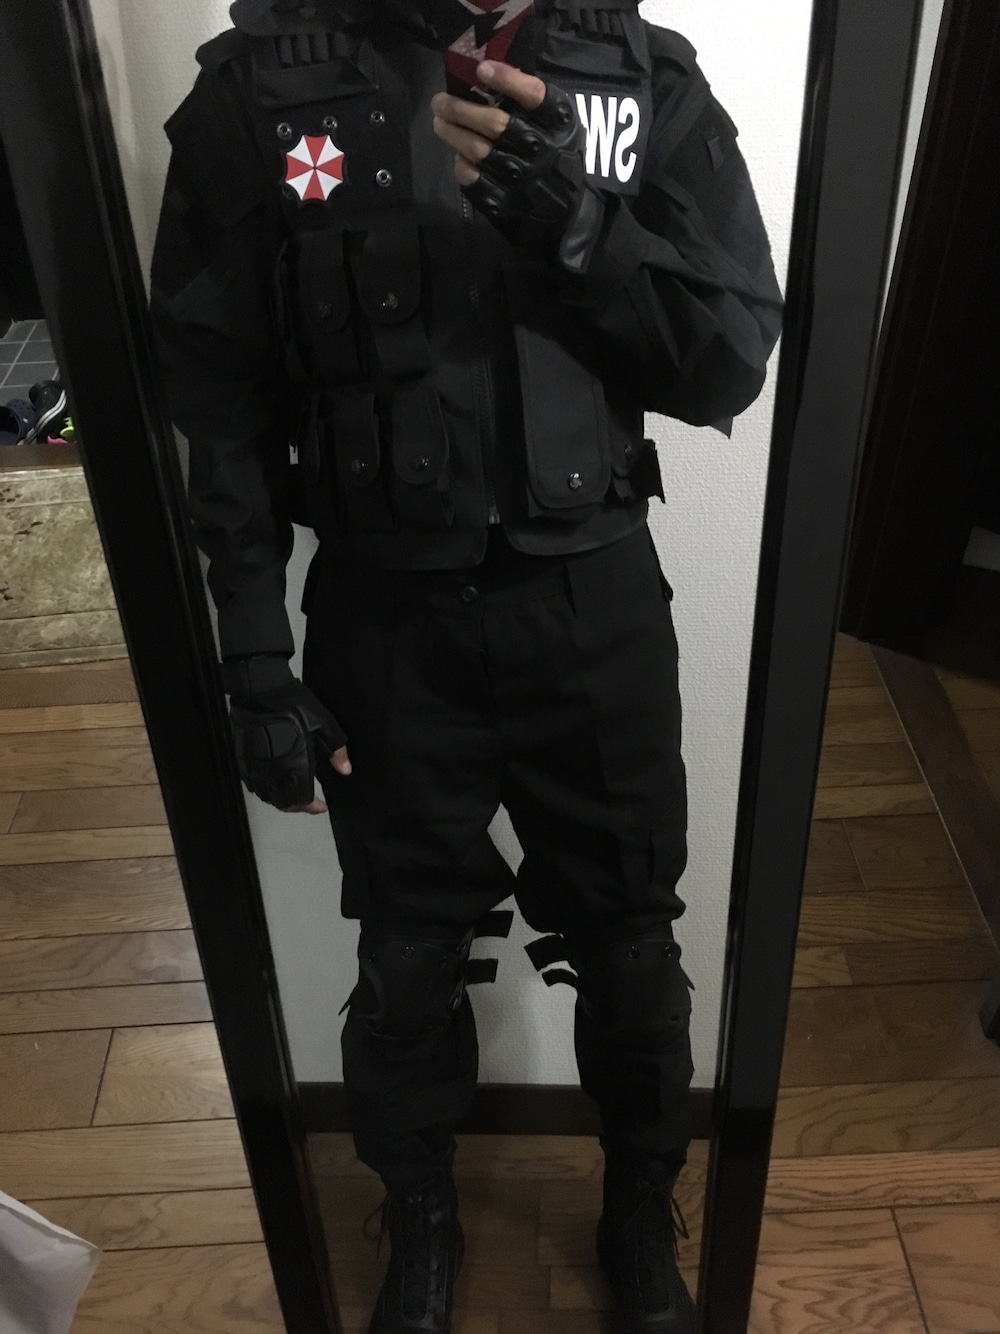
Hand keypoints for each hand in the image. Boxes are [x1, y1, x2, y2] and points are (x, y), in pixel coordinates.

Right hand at [223, 656, 349, 813]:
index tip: (321, 807)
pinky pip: (252, 782)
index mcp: (293, 766)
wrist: (260, 687)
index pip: (302, 800)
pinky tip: (273, 779)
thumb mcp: (323, 724)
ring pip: (266, 795)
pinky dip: (264, 787)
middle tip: (308, 802)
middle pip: (282, 803)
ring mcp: (254, 766)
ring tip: (292, 792)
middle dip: (297, 806)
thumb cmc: (294, 704)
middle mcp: (271, 772)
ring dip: (280, 798)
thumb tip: (345, 770)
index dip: (312, 807)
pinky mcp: (242, 757)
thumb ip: (336, 750)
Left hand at [431, 61, 545, 188]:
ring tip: (440, 121)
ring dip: (453, 133)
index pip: (533, 95)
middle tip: (439, 102)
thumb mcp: (554, 118)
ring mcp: (519, 174)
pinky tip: (459, 155)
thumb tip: (487, 72)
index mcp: (556, 121)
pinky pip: (474, 178)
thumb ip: (527, 98)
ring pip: (478, 149)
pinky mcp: (504, 198)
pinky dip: (462, 165)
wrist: (561, 204)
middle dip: (461, 109)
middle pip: (495, 123)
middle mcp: (536, 146)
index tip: (482, 69)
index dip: (508, 80)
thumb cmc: (553, 148)